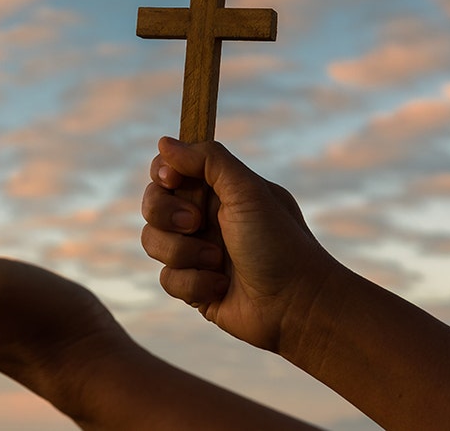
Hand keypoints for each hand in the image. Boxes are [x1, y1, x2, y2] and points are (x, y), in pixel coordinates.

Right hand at [140, 137, 335, 352]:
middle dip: (167, 215)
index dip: (163, 173)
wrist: (297, 306)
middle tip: (196, 224)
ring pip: (152, 242)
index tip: (171, 180)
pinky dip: (193, 283)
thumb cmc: (280, 244)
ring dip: (184, 253)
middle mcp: (203, 218)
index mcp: (218, 190)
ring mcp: (195, 251)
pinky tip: (221, 286)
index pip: (170, 169)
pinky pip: (166, 279)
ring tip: (217, 262)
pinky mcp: (192, 285)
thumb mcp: (248, 192)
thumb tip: (164, 142)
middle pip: (152, 204)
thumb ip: (208, 161)